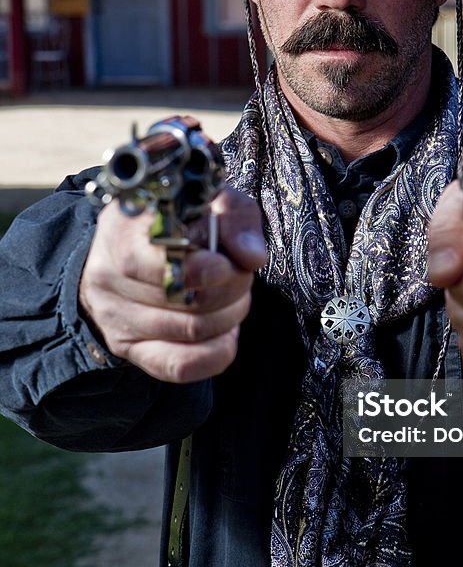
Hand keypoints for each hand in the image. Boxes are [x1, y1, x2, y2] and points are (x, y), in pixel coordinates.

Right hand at [79, 188, 266, 382]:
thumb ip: (236, 219)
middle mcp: (107, 273)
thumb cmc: (180, 221)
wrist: (135, 246)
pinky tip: (226, 334)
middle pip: (183, 300)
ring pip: (190, 331)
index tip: (227, 264)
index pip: (155, 262)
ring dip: (229, 316)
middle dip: (232, 290)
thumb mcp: (211, 201)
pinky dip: (215, 354)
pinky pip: (178, 365)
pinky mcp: (126, 346)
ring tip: (234, 298)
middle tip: (240, 276)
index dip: (201, 270)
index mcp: (123, 226)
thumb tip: (251, 257)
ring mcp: (113, 314)